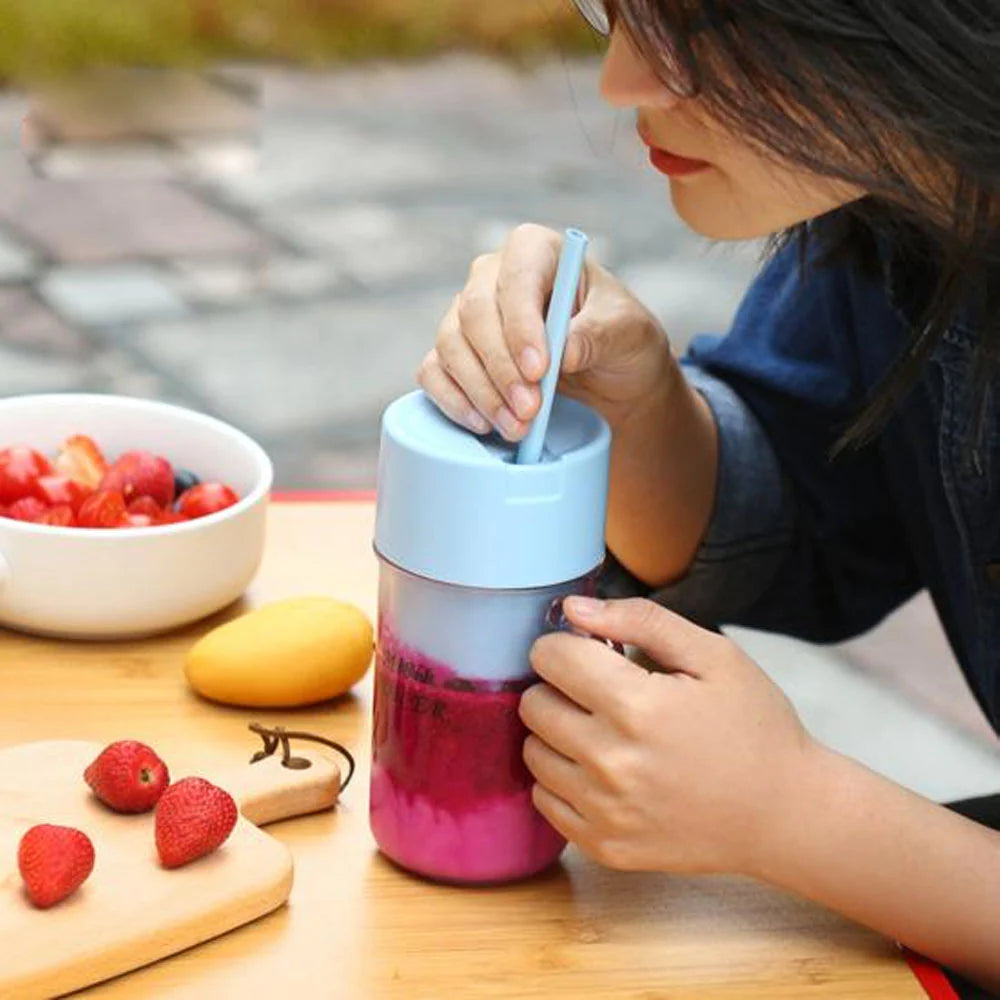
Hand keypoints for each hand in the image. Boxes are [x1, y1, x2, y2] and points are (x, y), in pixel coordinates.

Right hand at [418, 223, 673, 439]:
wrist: (607, 375)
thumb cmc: (618, 338)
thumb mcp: (627, 332)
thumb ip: (598, 335)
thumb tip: (563, 351)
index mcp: (537, 251)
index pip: (516, 277)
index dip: (521, 324)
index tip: (540, 369)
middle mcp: (492, 276)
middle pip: (475, 314)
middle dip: (502, 369)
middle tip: (530, 410)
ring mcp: (466, 314)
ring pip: (450, 345)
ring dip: (481, 392)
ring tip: (517, 427)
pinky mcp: (454, 354)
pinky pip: (434, 373)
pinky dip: (454, 401)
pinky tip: (484, 424)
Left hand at [519, 596, 816, 875]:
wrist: (785, 815)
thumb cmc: (752, 726)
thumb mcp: (714, 656)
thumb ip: (640, 620)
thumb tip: (573, 609)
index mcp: (637, 706)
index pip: (550, 657)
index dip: (565, 644)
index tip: (588, 651)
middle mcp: (611, 762)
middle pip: (533, 704)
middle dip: (558, 686)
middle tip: (598, 691)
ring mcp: (605, 811)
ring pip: (532, 752)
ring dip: (556, 733)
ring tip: (601, 730)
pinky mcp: (604, 847)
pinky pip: (544, 800)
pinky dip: (562, 779)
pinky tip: (600, 769)